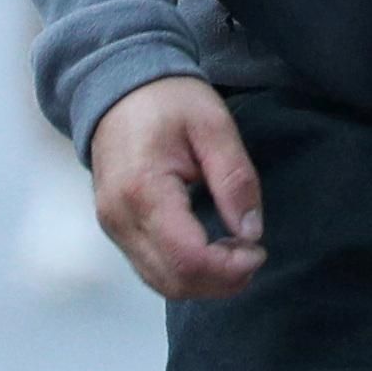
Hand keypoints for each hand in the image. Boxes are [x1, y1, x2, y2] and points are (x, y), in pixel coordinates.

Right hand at [87, 76, 264, 300]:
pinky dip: (184, 272)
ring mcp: (113, 228)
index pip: (187, 259)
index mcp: (144, 192)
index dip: (229, 268)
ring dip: (203, 281)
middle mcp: (120, 219)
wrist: (118, 88)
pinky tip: (211, 250)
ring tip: (235, 253)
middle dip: (220, 281)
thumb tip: (251, 232)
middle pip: (173, 282)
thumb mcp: (213, 126)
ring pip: (160, 283)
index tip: (259, 249)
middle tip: (253, 254)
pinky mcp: (116, 229)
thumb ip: (235, 178)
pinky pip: (150, 268)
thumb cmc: (168, 100)